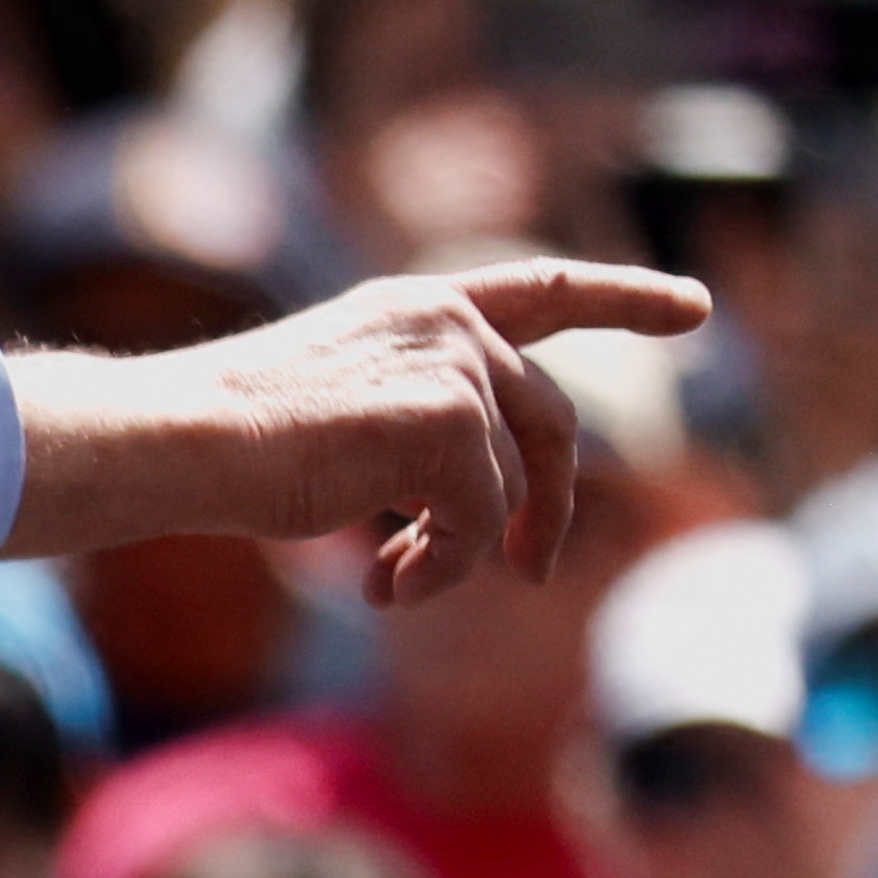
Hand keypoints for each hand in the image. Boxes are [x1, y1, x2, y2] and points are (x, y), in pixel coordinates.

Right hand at [1, 261, 712, 604]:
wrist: (181, 438)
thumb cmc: (227, 440)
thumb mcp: (340, 411)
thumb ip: (421, 428)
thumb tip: (489, 515)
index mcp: (417, 308)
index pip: (542, 289)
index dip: (625, 299)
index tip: (696, 308)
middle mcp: (447, 322)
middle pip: (549, 419)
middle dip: (551, 504)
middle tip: (533, 573)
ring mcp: (454, 366)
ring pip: (509, 482)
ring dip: (460, 550)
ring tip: (393, 584)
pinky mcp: (448, 421)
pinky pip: (479, 521)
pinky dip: (440, 568)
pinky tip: (384, 588)